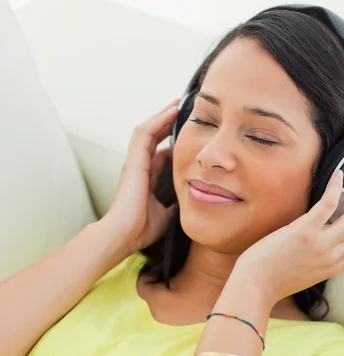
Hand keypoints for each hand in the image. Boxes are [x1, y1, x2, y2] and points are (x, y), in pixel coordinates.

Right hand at [101, 98, 179, 254]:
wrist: (124, 233)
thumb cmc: (141, 228)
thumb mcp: (166, 214)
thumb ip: (174, 203)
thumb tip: (187, 200)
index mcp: (146, 180)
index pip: (160, 155)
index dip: (172, 143)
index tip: (189, 135)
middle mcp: (138, 168)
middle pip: (153, 138)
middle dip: (167, 124)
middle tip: (184, 110)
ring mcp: (134, 162)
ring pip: (147, 130)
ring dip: (162, 116)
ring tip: (178, 103)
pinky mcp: (133, 160)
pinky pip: (145, 133)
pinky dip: (158, 120)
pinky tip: (171, 110)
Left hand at [236, 171, 343, 305]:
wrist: (255, 286)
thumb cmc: (272, 280)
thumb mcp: (306, 274)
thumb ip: (321, 259)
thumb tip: (325, 238)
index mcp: (334, 266)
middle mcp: (333, 256)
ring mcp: (321, 244)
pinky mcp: (304, 231)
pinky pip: (328, 204)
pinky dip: (336, 187)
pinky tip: (338, 176)